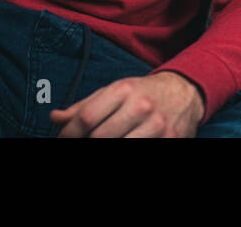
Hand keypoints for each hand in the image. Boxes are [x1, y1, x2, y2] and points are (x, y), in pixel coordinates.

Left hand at [51, 71, 204, 137]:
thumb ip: (84, 106)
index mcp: (124, 89)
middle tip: (82, 143)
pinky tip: (121, 143)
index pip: (87, 116)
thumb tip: (55, 118)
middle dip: (85, 143)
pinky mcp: (170, 141)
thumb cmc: (142, 93)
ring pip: (120, 147)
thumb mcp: (113, 91)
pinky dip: (126, 150)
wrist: (184, 93)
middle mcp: (141, 106)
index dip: (69, 133)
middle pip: (100, 137)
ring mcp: (157, 126)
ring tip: (100, 143)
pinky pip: (141, 151)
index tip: (63, 139)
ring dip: (103, 149)